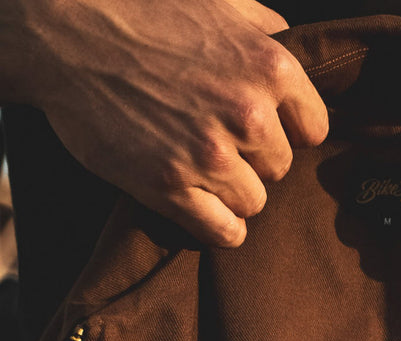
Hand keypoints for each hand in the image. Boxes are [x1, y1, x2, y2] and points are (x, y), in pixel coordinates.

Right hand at [7, 0, 328, 245]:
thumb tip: (290, 41)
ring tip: (200, 168)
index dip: (287, 131)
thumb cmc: (141, 8)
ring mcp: (209, 154)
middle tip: (216, 141)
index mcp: (270, 67)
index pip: (313, 130)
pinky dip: (219, 227)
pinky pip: (225, 232)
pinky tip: (202, 208)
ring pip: (254, 203)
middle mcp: (247, 114)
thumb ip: (261, 27)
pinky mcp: (171, 187)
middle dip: (253, 160)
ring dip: (231, 193)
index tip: (261, 129)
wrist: (63, 27)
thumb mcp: (216, 1)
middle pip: (280, 169)